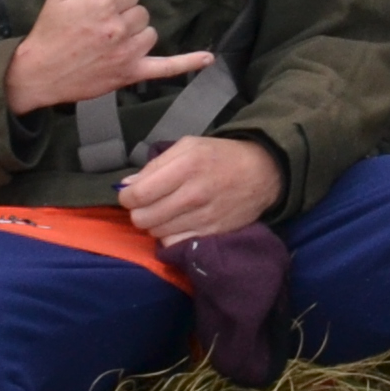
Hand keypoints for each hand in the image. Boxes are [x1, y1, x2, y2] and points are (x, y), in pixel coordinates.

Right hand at [5, 0, 213, 116]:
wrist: (37, 75)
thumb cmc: (48, 33)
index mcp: (104, 6)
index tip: (98, 8)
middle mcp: (119, 29)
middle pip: (141, 12)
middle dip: (125, 15)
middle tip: (100, 27)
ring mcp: (127, 53)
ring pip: (150, 33)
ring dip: (137, 35)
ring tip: (111, 43)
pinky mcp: (130, 74)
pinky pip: (166, 68)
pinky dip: (188, 62)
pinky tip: (208, 58)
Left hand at [118, 131, 284, 244]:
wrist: (263, 172)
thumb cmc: (220, 156)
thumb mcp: (188, 146)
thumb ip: (155, 165)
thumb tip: (127, 186)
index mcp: (186, 166)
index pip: (137, 194)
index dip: (127, 197)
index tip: (131, 195)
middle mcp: (193, 193)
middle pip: (143, 218)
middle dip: (140, 212)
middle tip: (150, 204)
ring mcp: (203, 217)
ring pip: (156, 233)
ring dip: (156, 224)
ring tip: (167, 212)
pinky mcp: (212, 234)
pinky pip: (175, 244)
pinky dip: (171, 237)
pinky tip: (178, 225)